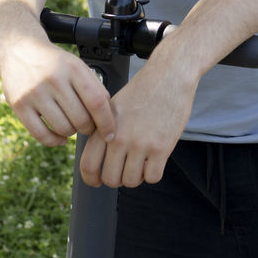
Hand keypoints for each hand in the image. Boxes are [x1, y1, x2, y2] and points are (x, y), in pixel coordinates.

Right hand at [0, 36, 115, 146]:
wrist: (19, 49)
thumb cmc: (53, 62)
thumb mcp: (76, 65)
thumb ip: (94, 87)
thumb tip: (107, 115)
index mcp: (73, 68)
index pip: (96, 101)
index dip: (106, 121)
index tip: (110, 133)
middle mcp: (54, 80)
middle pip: (81, 119)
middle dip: (89, 128)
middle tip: (87, 126)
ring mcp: (35, 93)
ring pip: (63, 128)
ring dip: (71, 133)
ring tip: (71, 125)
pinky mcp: (19, 105)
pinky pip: (41, 134)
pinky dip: (54, 141)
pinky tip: (59, 138)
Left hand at [79, 43, 197, 188]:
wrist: (169, 76)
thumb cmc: (144, 90)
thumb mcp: (114, 106)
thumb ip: (103, 130)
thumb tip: (97, 157)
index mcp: (105, 127)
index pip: (88, 165)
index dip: (91, 179)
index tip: (97, 182)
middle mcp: (120, 138)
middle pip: (110, 178)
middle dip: (117, 180)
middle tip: (124, 172)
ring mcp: (141, 144)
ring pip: (132, 181)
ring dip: (136, 177)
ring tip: (141, 165)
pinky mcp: (162, 148)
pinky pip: (153, 177)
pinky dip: (153, 174)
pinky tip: (154, 162)